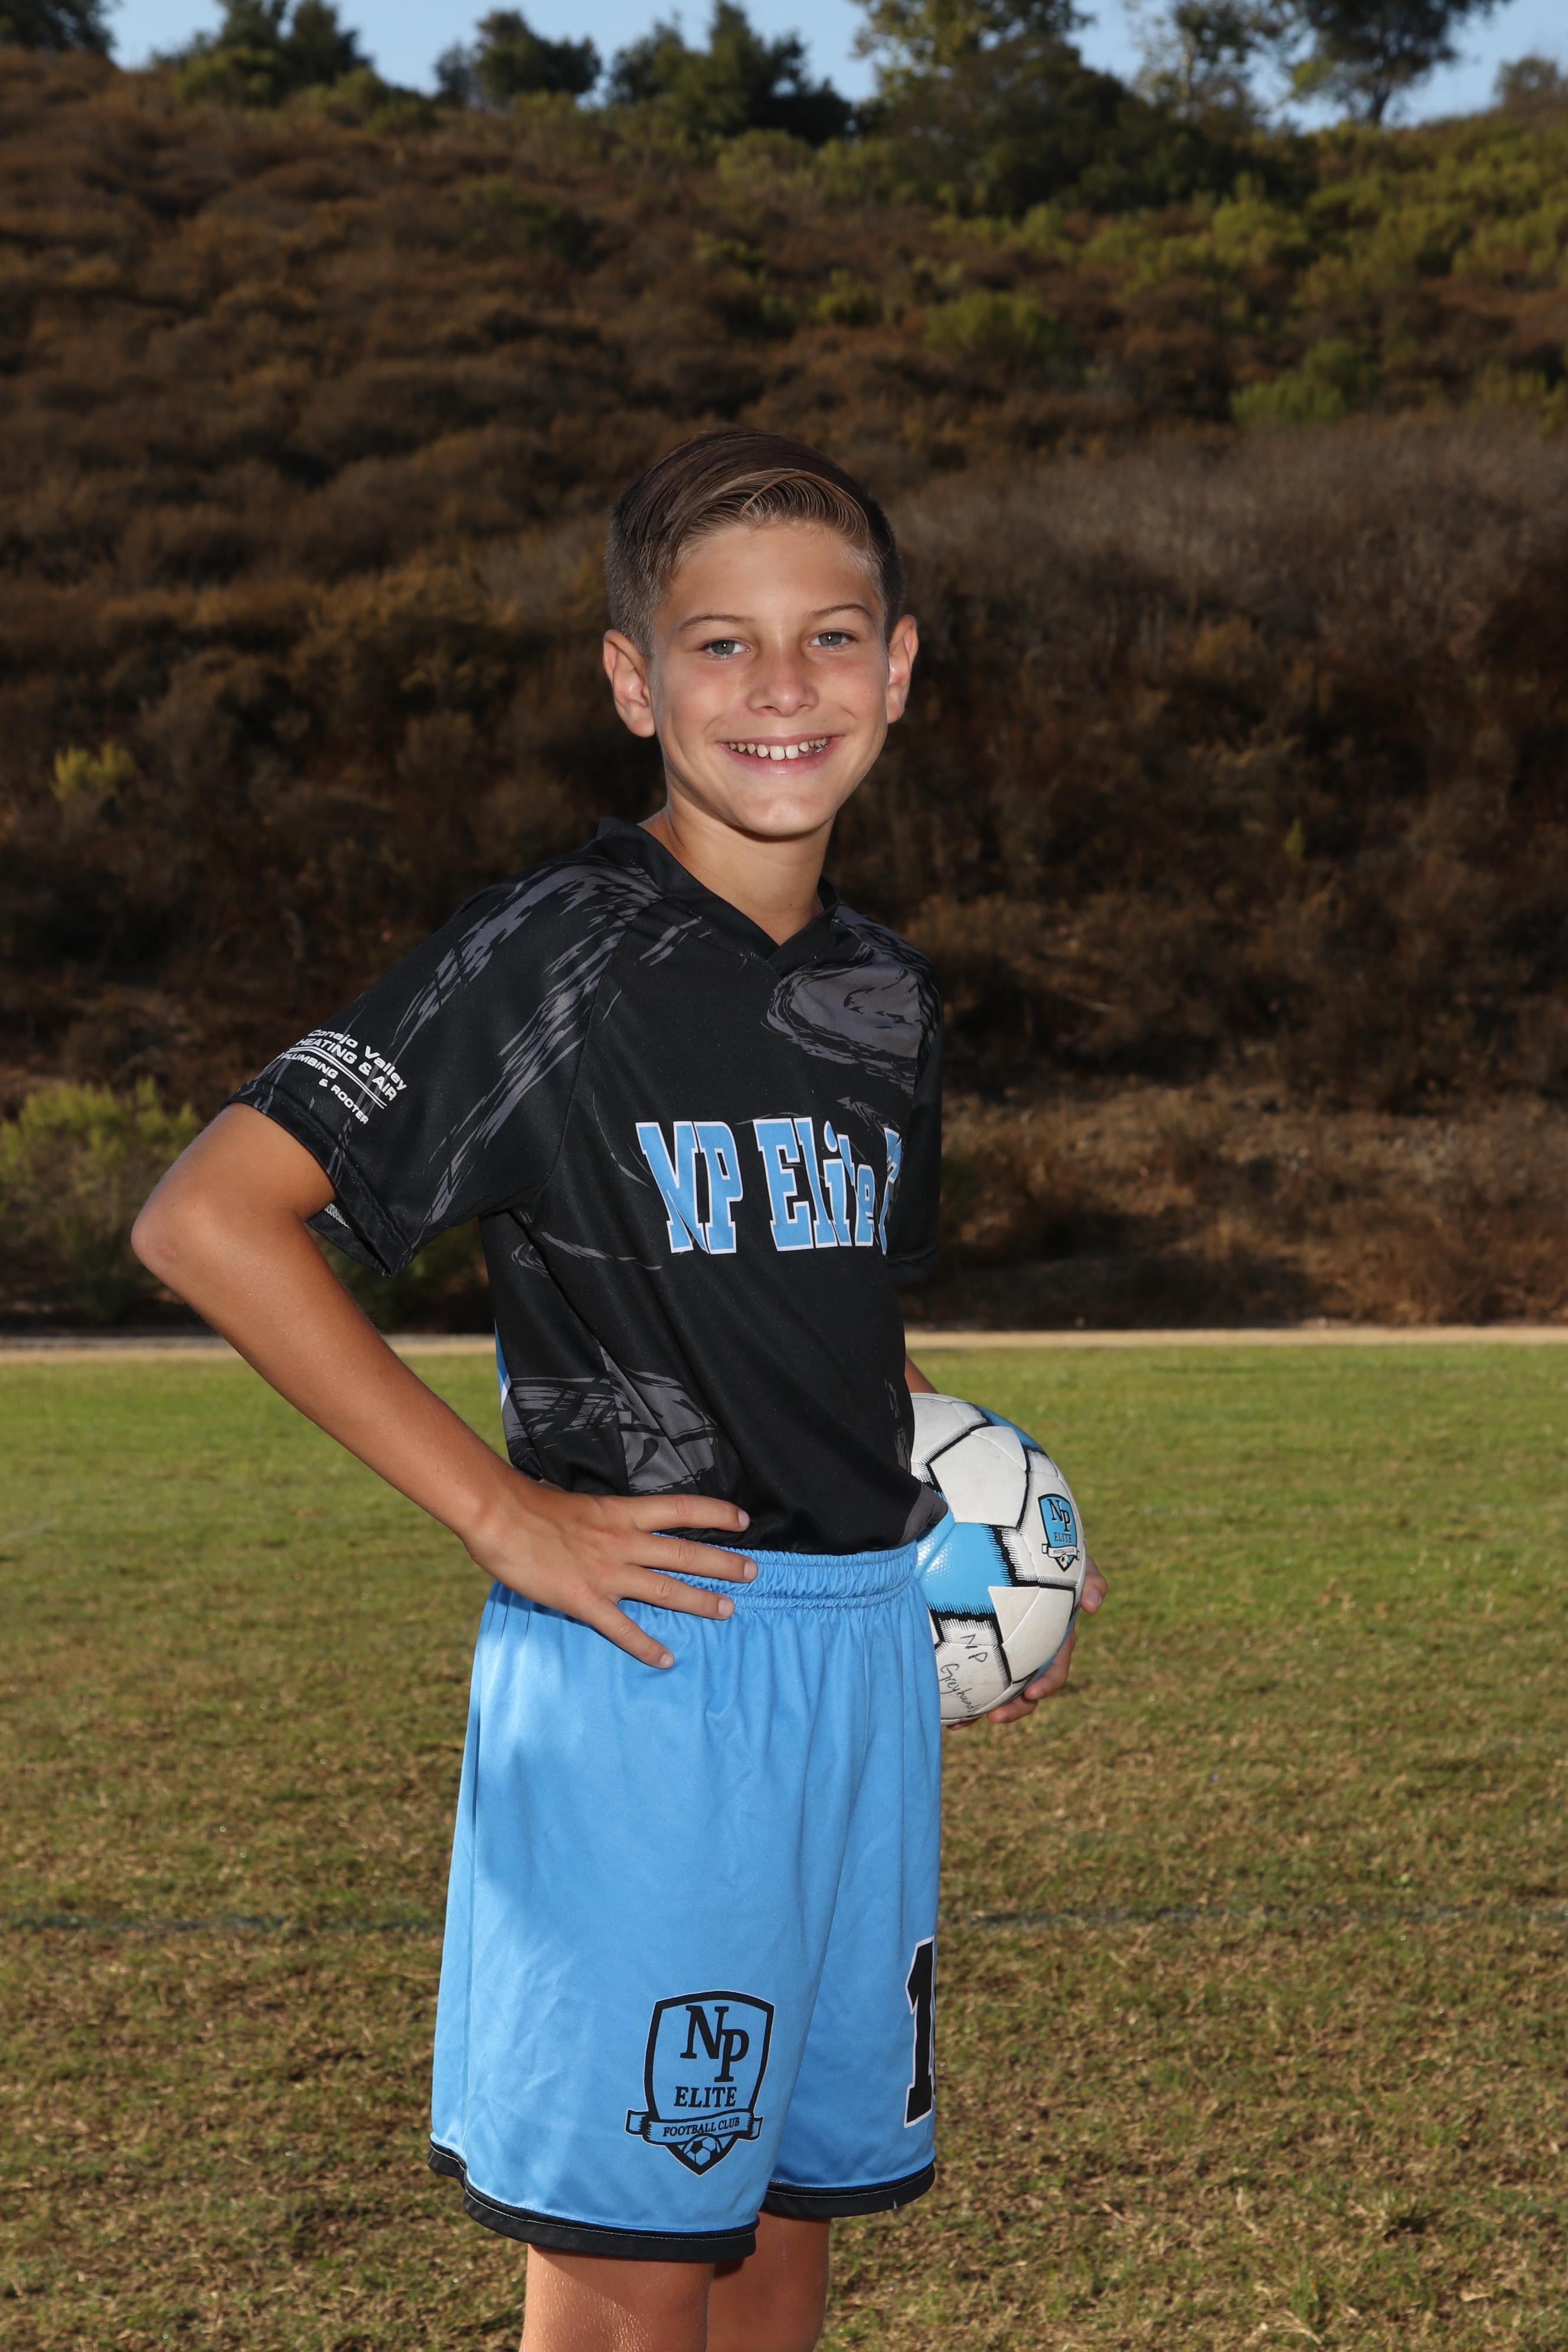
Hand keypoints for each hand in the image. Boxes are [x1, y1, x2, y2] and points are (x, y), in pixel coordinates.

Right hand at [463, 1477, 756, 1669]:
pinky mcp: (586, 1600)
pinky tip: (666, 1659)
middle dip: (723, 1563)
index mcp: (621, 1512)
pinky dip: (646, 1646)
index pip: (681, 1509)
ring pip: (666, 1589)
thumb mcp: (577, 1502)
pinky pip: (623, 1628)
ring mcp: (607, 1573)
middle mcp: (623, 1541)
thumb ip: (599, 1515)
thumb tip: (606, 1519)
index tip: (742, 1520)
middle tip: (752, 1572)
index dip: (715, 1514)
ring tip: (728, 1610)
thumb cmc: (530, 1504)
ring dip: (700, 1601)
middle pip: (685, 1553)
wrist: (501, 1516)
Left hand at [952, 1555, 1107, 1728]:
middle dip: (1013, 1709)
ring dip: (979, 1710)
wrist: (1019, 1544)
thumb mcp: (1076, 1565)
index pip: (1054, 1671)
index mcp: (1053, 1641)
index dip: (1047, 1686)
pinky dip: (958, 1685)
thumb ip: (1091, 1580)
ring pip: (995, 1689)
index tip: (1033, 1694)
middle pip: (1025, 1692)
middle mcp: (1030, 1652)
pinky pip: (971, 1669)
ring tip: (958, 1725)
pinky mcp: (981, 1645)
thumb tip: (1094, 1605)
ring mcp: (1006, 1652)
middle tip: (994, 1717)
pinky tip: (937, 1698)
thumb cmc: (1052, 1556)